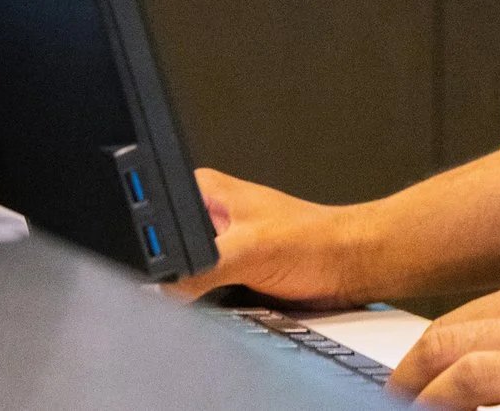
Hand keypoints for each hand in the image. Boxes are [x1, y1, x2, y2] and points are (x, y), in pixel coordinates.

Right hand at [170, 167, 377, 306]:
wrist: (349, 266)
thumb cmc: (316, 240)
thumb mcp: (250, 249)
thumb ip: (201, 266)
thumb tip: (163, 288)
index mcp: (205, 192)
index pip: (153, 216)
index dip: (150, 247)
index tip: (170, 267)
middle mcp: (207, 218)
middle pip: (164, 255)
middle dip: (175, 276)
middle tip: (211, 281)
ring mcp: (217, 249)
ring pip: (180, 282)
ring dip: (194, 295)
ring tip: (232, 289)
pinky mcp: (226, 277)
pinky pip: (200, 299)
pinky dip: (210, 307)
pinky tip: (232, 305)